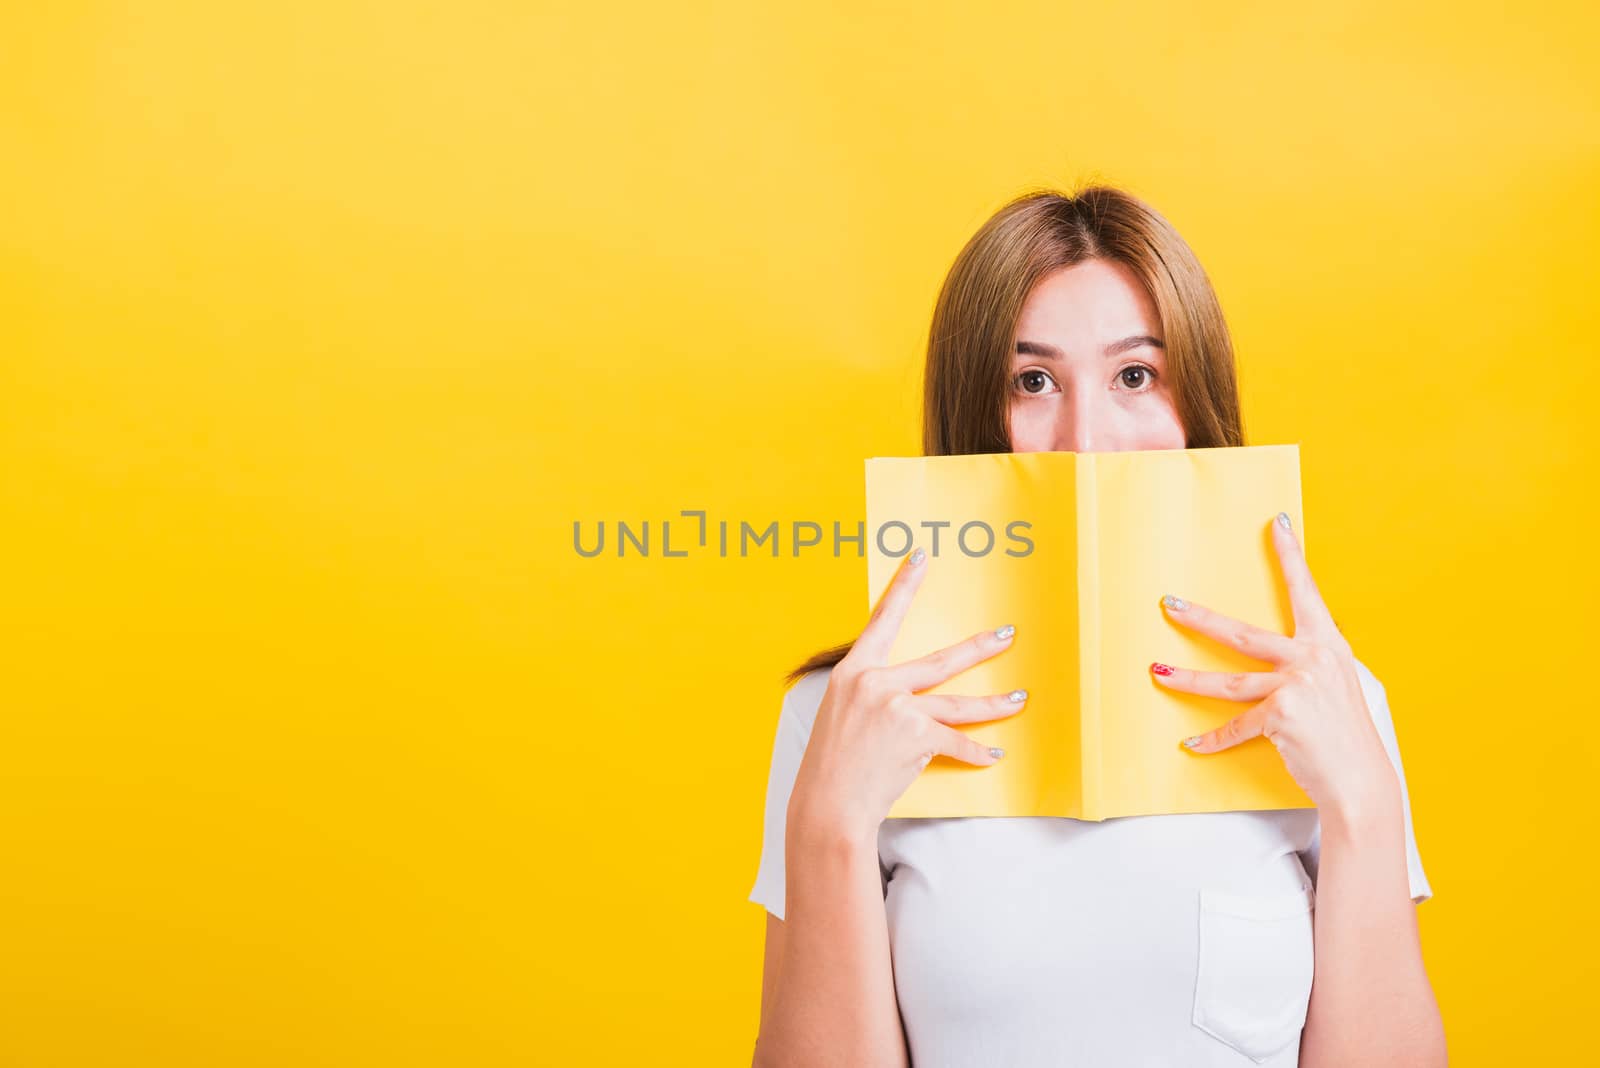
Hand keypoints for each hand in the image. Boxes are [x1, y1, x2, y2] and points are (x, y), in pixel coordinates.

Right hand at [788, 546, 1027, 843]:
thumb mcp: (840, 716)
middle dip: (979, 648)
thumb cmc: (831, 766)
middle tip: (1007, 633)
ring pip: (958, 704)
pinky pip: (956, 743)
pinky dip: (976, 753)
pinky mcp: (916, 736)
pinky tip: (993, 755)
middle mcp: (876, 683)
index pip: (882, 620)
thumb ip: (870, 697)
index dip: (904, 587)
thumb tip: (904, 699)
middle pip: (939, 661)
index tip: (920, 559)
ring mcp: (898, 708)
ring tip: (1019, 698)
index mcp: (853, 672)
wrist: (828, 803)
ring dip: (993, 703)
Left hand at [1147, 511, 1399, 822]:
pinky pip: (1235, 726)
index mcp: (1329, 647)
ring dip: (1186, 678)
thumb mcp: (1338, 690)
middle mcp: (1312, 659)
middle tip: (1170, 603)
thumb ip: (1310, 668)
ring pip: (1226, 681)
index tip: (1277, 523)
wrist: (1362, 782)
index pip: (1306, 593)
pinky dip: (1213, 739)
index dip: (1291, 556)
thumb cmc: (1347, 739)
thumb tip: (1282, 663)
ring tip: (1158, 671)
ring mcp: (1295, 685)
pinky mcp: (1280, 714)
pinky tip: (1193, 744)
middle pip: (1242, 633)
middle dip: (1200, 618)